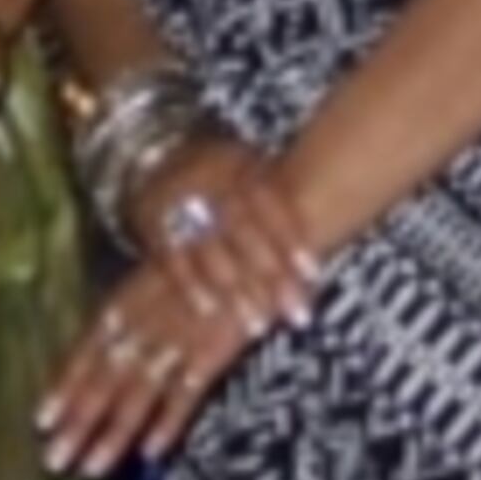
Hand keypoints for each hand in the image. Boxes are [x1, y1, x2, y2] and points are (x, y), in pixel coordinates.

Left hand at [35, 258, 260, 476]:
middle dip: (78, 423)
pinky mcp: (213, 348)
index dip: (63, 386)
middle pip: (104, 379)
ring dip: (115, 434)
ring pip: (138, 393)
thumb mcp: (156, 274)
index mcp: (127, 300)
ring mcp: (178, 336)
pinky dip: (169, 423)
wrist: (251, 229)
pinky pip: (186, 393)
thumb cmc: (201, 249)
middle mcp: (144, 320)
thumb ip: (131, 309)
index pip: (86, 349)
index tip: (39, 421)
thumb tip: (102, 344)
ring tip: (92, 470)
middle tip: (53, 462)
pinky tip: (150, 453)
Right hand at [125, 135, 316, 342]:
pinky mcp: (152, 227)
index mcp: (238, 167)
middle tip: (298, 315)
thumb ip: (277, 196)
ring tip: (258, 326)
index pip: (269, 202)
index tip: (314, 274)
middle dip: (271, 276)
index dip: (291, 238)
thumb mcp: (245, 165)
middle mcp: (208, 184)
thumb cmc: (216, 170)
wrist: (152, 153)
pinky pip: (172, 259)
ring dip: (235, 291)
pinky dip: (191, 285)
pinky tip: (210, 311)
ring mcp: (177, 205)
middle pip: (244, 232)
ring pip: (210, 251)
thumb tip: (328, 233)